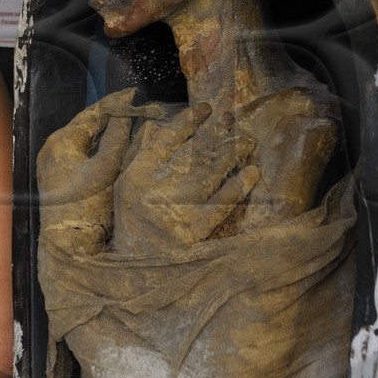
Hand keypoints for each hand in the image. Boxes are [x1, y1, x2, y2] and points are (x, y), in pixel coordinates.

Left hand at [37, 90, 165, 253]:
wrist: (68, 245)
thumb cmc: (86, 208)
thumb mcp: (106, 170)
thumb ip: (116, 139)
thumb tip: (125, 114)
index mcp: (61, 142)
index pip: (91, 113)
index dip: (114, 102)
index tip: (133, 93)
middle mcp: (52, 148)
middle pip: (86, 124)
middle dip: (109, 114)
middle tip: (133, 105)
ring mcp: (53, 163)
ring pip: (83, 138)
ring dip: (104, 129)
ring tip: (126, 120)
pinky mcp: (57, 177)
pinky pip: (79, 152)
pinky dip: (96, 145)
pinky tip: (111, 145)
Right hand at [113, 103, 259, 248]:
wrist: (135, 269)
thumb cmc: (132, 222)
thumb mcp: (126, 187)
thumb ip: (140, 156)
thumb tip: (159, 123)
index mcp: (136, 177)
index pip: (165, 141)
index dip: (187, 122)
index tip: (206, 108)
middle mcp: (155, 193)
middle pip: (192, 155)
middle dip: (215, 134)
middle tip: (233, 117)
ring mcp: (176, 213)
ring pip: (210, 176)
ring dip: (230, 156)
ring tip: (246, 141)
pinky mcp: (194, 234)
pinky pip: (222, 205)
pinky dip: (237, 188)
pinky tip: (251, 173)